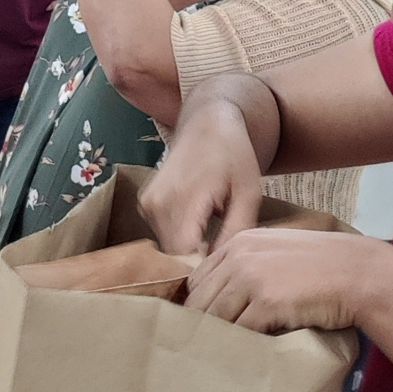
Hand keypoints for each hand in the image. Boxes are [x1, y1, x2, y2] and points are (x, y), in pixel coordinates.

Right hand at [140, 97, 266, 253]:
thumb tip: (218, 267)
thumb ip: (235, 232)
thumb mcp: (248, 194)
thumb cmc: (234, 158)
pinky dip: (180, 236)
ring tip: (212, 229)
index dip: (204, 266)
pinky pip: (162, 235)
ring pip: (167, 248)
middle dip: (198, 258)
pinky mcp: (144, 204)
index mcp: (183, 198)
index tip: (224, 265)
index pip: (184, 255)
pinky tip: (198, 221)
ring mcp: (146, 204)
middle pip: (175, 255)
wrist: (207, 124)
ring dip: (189, 247)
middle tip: (223, 246)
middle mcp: (156, 203)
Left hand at [185, 228, 392, 332]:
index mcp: (240, 242)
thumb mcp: (278, 252)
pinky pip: (239, 331)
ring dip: (221, 337)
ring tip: (226, 352)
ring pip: (216, 318)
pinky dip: (241, 344)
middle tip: (210, 344)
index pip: (198, 280)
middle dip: (204, 324)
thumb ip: (249, 264)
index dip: (200, 304)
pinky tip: (248, 351)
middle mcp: (240, 257)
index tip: (207, 323)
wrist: (358, 273)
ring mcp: (252, 278)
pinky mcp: (267, 302)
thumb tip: (223, 296)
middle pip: (201, 300)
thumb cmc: (323, 266)